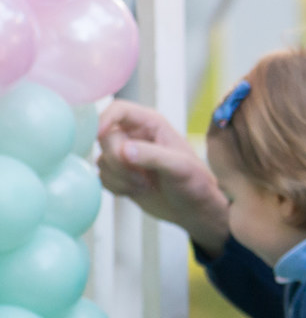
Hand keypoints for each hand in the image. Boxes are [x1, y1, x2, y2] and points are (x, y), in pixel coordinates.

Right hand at [97, 100, 229, 255]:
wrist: (193, 208)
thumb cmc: (195, 182)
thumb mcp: (180, 167)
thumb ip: (153, 156)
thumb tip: (124, 150)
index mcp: (151, 123)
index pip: (119, 109)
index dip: (104, 119)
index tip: (98, 135)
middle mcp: (135, 135)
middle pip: (105, 137)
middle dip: (118, 161)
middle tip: (141, 177)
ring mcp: (125, 155)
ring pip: (102, 159)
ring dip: (120, 177)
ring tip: (145, 184)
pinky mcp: (119, 174)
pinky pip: (102, 177)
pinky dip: (117, 187)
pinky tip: (137, 190)